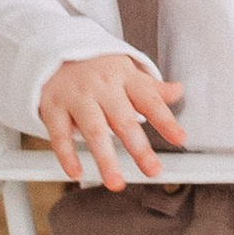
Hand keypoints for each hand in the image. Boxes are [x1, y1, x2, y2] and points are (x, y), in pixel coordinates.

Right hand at [40, 53, 186, 189]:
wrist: (54, 52)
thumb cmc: (96, 68)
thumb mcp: (127, 72)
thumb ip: (152, 88)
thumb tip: (178, 91)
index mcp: (125, 78)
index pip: (150, 101)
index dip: (165, 120)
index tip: (180, 139)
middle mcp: (102, 87)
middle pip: (123, 120)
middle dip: (138, 147)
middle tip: (152, 170)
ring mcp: (77, 97)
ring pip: (93, 130)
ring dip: (105, 159)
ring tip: (115, 182)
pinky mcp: (53, 107)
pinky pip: (60, 134)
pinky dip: (66, 155)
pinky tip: (76, 172)